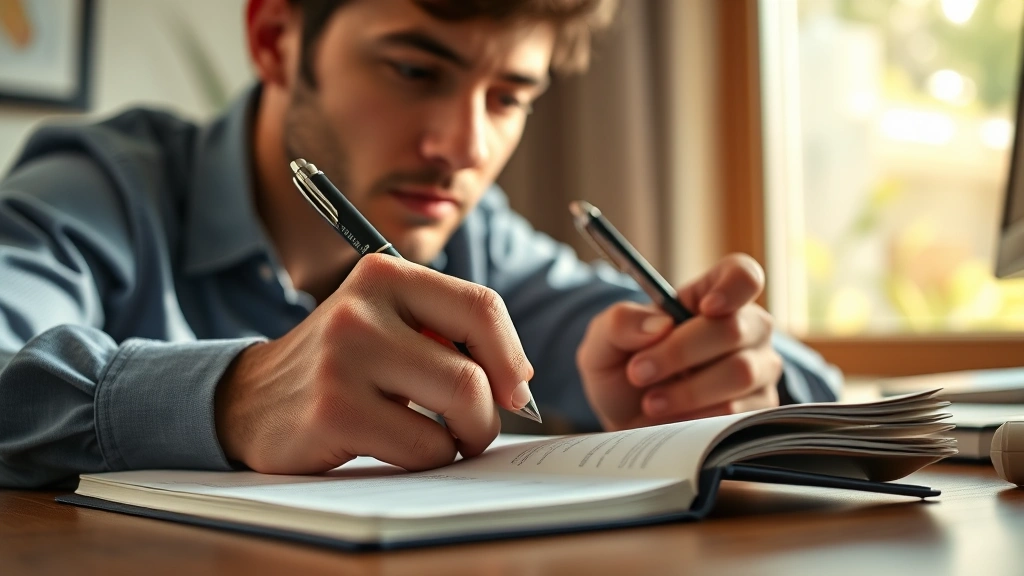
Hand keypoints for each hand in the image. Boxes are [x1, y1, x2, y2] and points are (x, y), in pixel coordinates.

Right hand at [215, 254, 533, 473]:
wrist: (248, 400)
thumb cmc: (341, 366)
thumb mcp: (386, 323)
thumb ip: (447, 334)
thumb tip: (518, 382)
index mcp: (384, 276)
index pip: (481, 307)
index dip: (511, 356)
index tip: (513, 389)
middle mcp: (362, 310)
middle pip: (474, 370)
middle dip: (490, 412)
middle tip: (474, 428)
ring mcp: (344, 359)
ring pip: (458, 406)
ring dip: (464, 438)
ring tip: (442, 440)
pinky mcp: (334, 412)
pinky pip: (423, 447)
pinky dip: (428, 458)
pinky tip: (398, 448)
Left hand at [577, 253, 780, 430]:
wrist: (626, 425)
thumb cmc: (621, 372)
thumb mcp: (603, 342)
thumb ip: (620, 323)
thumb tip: (660, 325)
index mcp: (711, 296)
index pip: (742, 275)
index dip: (731, 288)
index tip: (704, 308)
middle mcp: (745, 328)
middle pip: (735, 329)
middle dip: (680, 352)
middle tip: (639, 372)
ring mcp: (757, 368)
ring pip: (740, 372)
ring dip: (688, 390)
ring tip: (651, 401)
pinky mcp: (759, 407)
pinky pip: (740, 410)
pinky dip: (699, 416)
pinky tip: (674, 418)